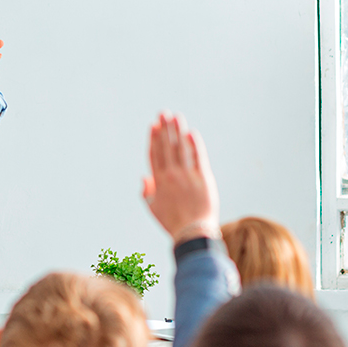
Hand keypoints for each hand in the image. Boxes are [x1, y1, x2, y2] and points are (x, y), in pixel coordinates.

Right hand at [142, 112, 219, 243]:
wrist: (193, 233)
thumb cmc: (173, 223)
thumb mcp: (153, 209)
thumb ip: (147, 192)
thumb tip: (144, 177)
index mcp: (159, 182)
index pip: (155, 155)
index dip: (153, 139)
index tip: (153, 126)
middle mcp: (171, 176)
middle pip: (166, 147)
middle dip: (164, 129)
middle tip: (163, 113)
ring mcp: (187, 176)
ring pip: (181, 148)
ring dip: (177, 131)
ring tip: (176, 117)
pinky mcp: (203, 178)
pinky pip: (198, 157)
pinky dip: (194, 144)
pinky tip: (191, 133)